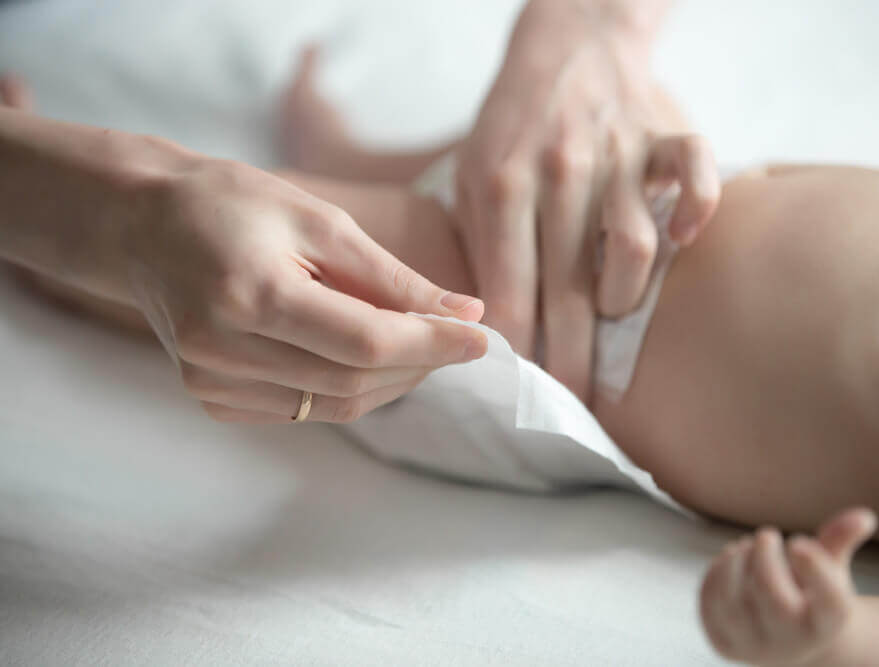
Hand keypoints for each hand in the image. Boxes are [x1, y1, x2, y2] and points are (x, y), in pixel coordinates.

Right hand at [126, 156, 487, 422]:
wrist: (143, 225)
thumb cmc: (234, 204)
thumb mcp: (320, 221)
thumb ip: (392, 277)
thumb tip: (464, 314)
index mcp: (250, 294)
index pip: (366, 342)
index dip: (432, 344)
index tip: (482, 336)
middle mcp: (223, 350)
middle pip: (354, 383)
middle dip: (420, 364)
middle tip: (456, 335)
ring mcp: (211, 382)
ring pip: (334, 406)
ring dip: (392, 382)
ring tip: (419, 344)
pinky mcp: (211, 398)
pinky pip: (303, 411)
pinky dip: (349, 390)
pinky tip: (365, 357)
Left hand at [456, 0, 718, 398]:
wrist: (567, 43)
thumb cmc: (512, 126)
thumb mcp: (470, 176)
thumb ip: (481, 245)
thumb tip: (488, 326)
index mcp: (503, 186)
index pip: (511, 292)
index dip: (520, 353)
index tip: (528, 394)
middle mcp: (560, 172)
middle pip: (569, 290)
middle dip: (573, 359)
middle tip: (579, 403)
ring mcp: (616, 152)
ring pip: (632, 247)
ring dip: (624, 296)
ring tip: (611, 310)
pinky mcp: (663, 134)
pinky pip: (696, 172)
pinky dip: (701, 209)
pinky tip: (687, 238)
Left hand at [699, 508, 877, 665]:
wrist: (785, 639)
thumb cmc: (810, 594)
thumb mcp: (829, 569)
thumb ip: (840, 541)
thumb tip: (864, 516)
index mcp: (826, 625)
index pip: (831, 604)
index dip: (816, 569)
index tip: (799, 541)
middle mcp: (792, 643)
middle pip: (776, 602)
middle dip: (766, 560)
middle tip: (767, 534)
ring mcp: (754, 647)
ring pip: (735, 603)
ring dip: (737, 563)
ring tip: (748, 547)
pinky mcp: (723, 642)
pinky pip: (711, 603)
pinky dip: (718, 572)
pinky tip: (733, 559)